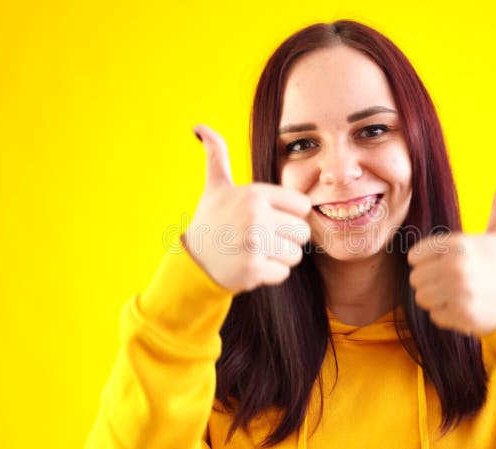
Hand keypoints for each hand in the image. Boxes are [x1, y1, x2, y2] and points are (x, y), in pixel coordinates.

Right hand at [183, 124, 311, 292]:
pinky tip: (251, 266)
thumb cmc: (211, 221)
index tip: (269, 219)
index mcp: (254, 194)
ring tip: (256, 252)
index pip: (302, 205)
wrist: (193, 260)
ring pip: (295, 254)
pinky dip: (270, 274)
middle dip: (287, 239)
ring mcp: (254, 244)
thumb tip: (200, 127)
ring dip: (279, 257)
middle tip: (263, 239)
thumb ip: (217, 156)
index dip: (290, 215)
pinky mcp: (253, 269)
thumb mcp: (216, 187)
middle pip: (303, 232)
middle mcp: (255, 216)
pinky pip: (283, 273)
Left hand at [407, 174, 495, 335]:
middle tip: (454, 281)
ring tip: (459, 294)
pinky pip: (434, 316)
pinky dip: (447, 315)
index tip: (448, 263)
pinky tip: (465, 308)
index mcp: (459, 243)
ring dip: (436, 299)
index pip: (414, 255)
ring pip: (421, 298)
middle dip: (431, 281)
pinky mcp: (461, 315)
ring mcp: (458, 292)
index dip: (428, 261)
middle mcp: (456, 267)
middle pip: (415, 278)